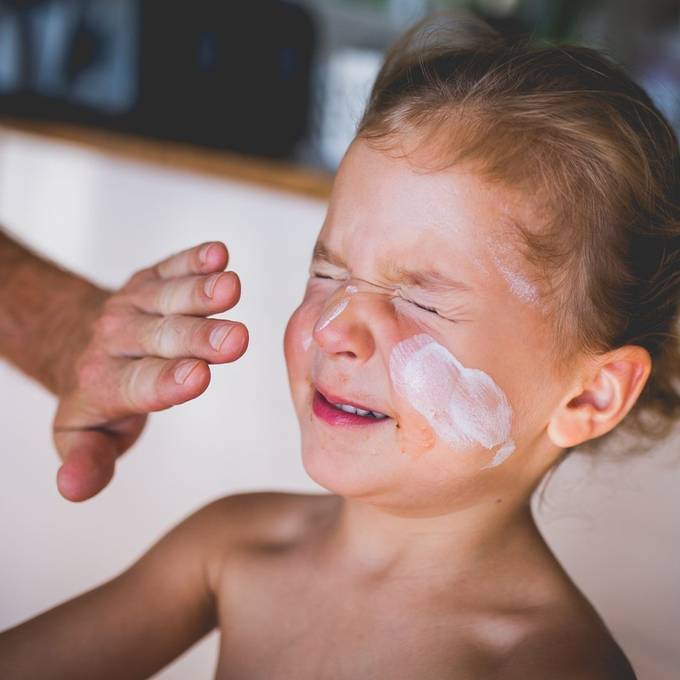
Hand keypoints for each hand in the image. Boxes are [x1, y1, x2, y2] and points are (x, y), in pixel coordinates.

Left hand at [53, 241, 247, 501]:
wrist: (75, 338)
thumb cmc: (97, 397)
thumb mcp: (84, 437)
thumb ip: (86, 462)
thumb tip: (72, 490)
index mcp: (106, 383)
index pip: (140, 384)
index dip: (168, 381)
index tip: (199, 377)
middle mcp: (118, 340)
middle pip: (163, 339)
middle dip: (199, 339)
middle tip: (236, 340)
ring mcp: (135, 304)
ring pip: (169, 297)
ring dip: (201, 292)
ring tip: (230, 286)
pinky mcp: (150, 278)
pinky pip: (172, 266)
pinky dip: (194, 259)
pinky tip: (218, 253)